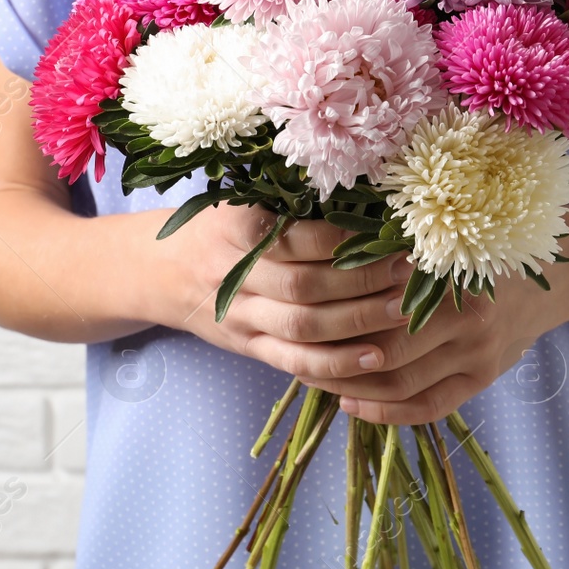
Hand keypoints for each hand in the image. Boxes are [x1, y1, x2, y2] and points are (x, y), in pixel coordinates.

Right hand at [161, 205, 412, 379]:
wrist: (161, 272)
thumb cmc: (218, 229)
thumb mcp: (242, 203)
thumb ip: (289, 207)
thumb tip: (367, 203)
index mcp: (233, 228)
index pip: (293, 238)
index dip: (342, 240)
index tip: (384, 234)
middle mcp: (233, 275)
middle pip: (303, 286)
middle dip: (362, 281)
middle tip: (406, 271)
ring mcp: (239, 316)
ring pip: (303, 327)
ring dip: (358, 322)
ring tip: (402, 310)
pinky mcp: (249, 347)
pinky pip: (295, 363)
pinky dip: (337, 364)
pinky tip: (375, 358)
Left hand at [295, 269, 568, 424]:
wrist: (552, 275)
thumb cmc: (480, 248)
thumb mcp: (441, 239)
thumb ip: (391, 252)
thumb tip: (320, 267)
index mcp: (447, 273)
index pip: (374, 305)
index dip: (332, 317)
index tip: (297, 316)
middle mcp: (466, 315)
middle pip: (383, 349)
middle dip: (334, 358)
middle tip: (295, 354)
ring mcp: (478, 352)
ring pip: (401, 383)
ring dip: (352, 388)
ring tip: (317, 381)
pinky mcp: (484, 377)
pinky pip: (429, 406)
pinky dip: (387, 412)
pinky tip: (355, 405)